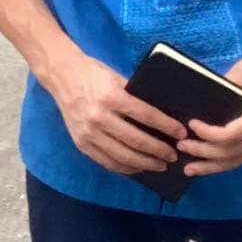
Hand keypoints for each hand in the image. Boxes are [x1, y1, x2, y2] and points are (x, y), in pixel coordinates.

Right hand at [46, 52, 186, 173]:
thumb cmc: (93, 73)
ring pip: (122, 156)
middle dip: (159, 150)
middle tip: (173, 155)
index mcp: (111, 96)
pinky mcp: (81, 144)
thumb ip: (134, 97)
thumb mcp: (116, 78)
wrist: (61, 75)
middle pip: (136, 140)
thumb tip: (161, 117)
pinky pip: (107, 161)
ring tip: (160, 165)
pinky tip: (138, 167)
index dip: (166, 126)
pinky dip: (125, 168)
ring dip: (145, 163)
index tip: (181, 133)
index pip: (145, 115)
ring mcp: (88, 133)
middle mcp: (99, 117)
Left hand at [179, 45, 241, 177]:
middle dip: (203, 153)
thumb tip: (196, 109)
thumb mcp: (237, 75)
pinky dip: (224, 162)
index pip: (229, 135)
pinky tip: (208, 164)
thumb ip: (220, 94)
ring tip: (190, 168)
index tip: (191, 124)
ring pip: (236, 160)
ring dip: (212, 166)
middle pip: (230, 153)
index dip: (207, 134)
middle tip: (181, 146)